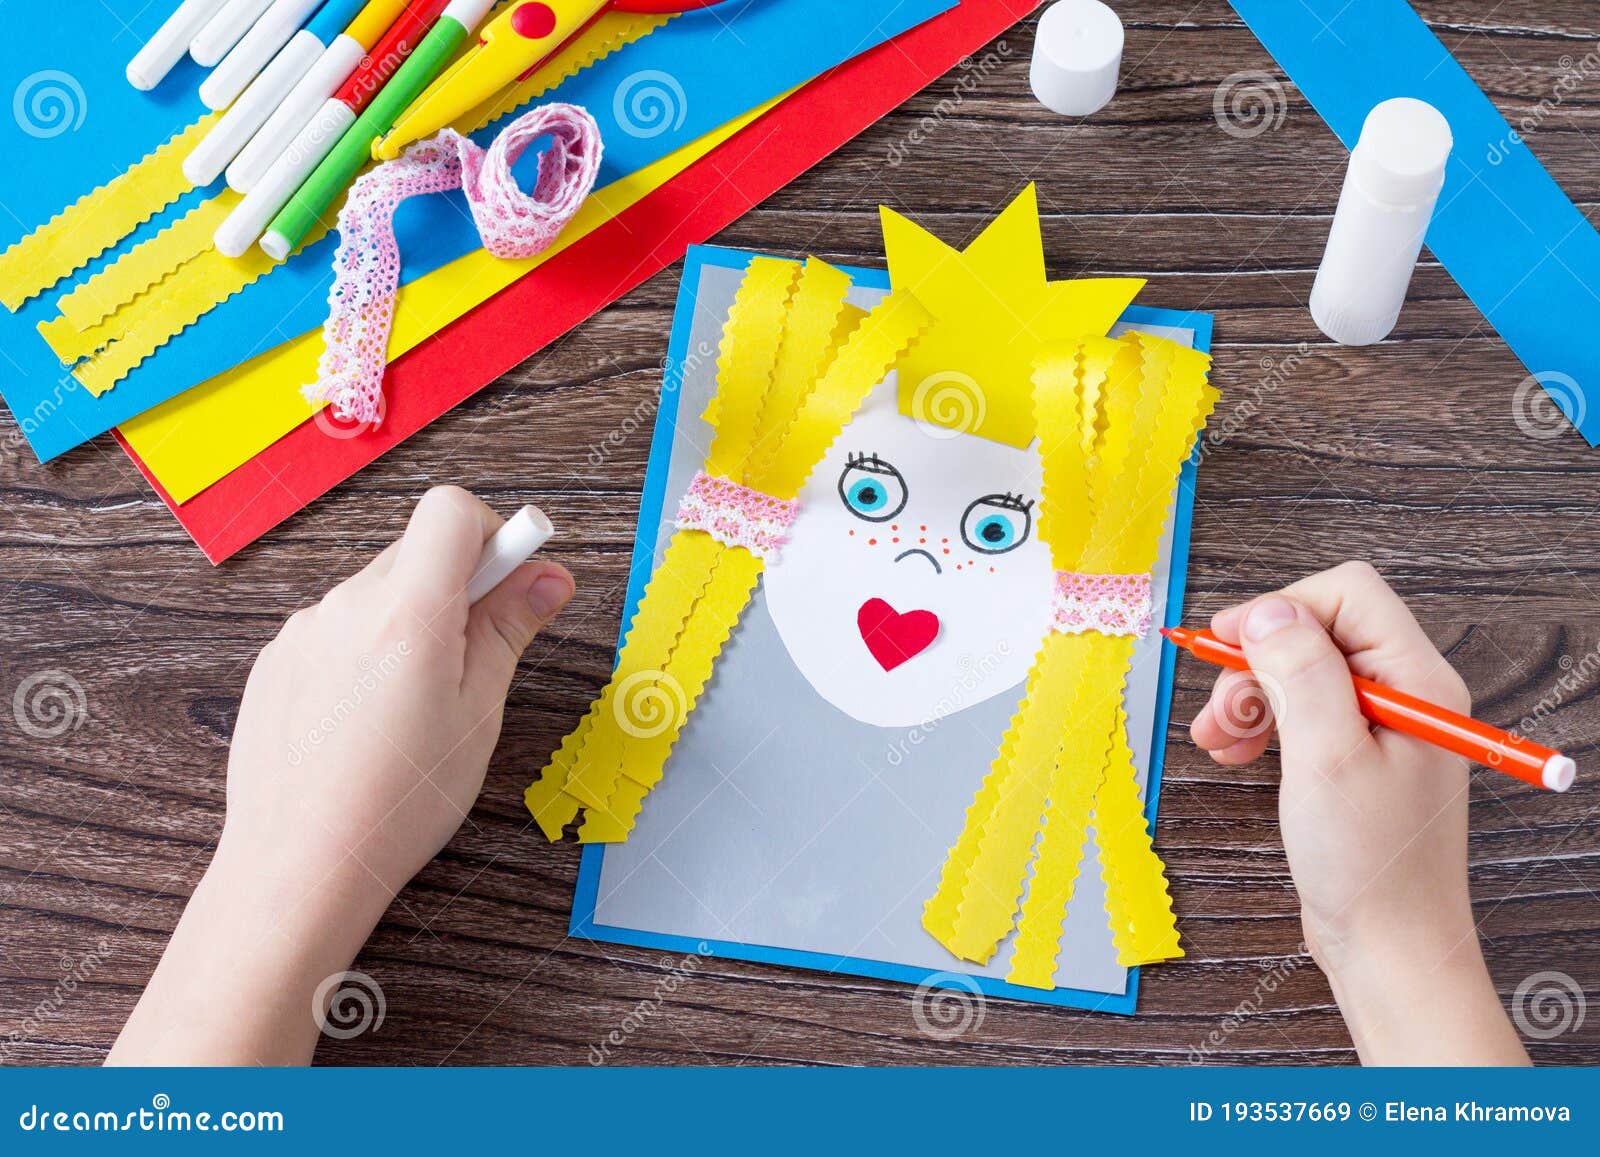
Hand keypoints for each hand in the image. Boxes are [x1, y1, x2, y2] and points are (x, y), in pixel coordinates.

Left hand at [222, 485, 571, 901]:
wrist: (300, 864)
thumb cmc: (398, 801)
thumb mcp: (479, 713)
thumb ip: (510, 629)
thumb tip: (548, 575)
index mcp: (408, 613)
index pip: (450, 509)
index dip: (492, 533)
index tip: (511, 580)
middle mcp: (347, 606)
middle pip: (416, 551)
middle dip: (457, 586)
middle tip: (475, 660)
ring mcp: (303, 631)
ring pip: (376, 593)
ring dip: (409, 622)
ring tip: (413, 706)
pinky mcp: (276, 660)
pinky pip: (336, 628)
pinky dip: (364, 651)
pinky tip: (367, 720)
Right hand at [1188, 561, 1526, 1064]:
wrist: (1390, 947)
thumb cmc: (1371, 866)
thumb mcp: (1326, 758)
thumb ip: (1300, 673)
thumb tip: (1267, 612)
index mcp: (1418, 682)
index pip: (1347, 594)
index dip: (1282, 609)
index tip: (1230, 642)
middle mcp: (1405, 694)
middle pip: (1317, 630)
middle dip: (1257, 661)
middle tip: (1220, 707)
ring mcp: (1381, 724)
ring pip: (1300, 670)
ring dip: (1250, 695)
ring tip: (1219, 740)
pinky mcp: (1356, 753)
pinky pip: (1301, 710)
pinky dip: (1262, 723)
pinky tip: (1236, 752)